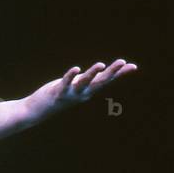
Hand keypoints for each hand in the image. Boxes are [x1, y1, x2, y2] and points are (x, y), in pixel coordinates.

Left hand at [22, 58, 137, 122]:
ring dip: (93, 73)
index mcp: (89, 90)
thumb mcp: (78, 86)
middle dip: (112, 72)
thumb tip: (102, 71)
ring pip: (84, 82)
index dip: (120, 73)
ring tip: (101, 64)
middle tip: (123, 62)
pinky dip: (71, 76)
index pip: (107, 80)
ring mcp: (71, 93)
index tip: (134, 66)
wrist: (39, 110)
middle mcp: (83, 93)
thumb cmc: (61, 95)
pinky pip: (66, 83)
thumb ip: (90, 79)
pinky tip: (76, 68)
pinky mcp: (58, 92)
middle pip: (100, 81)